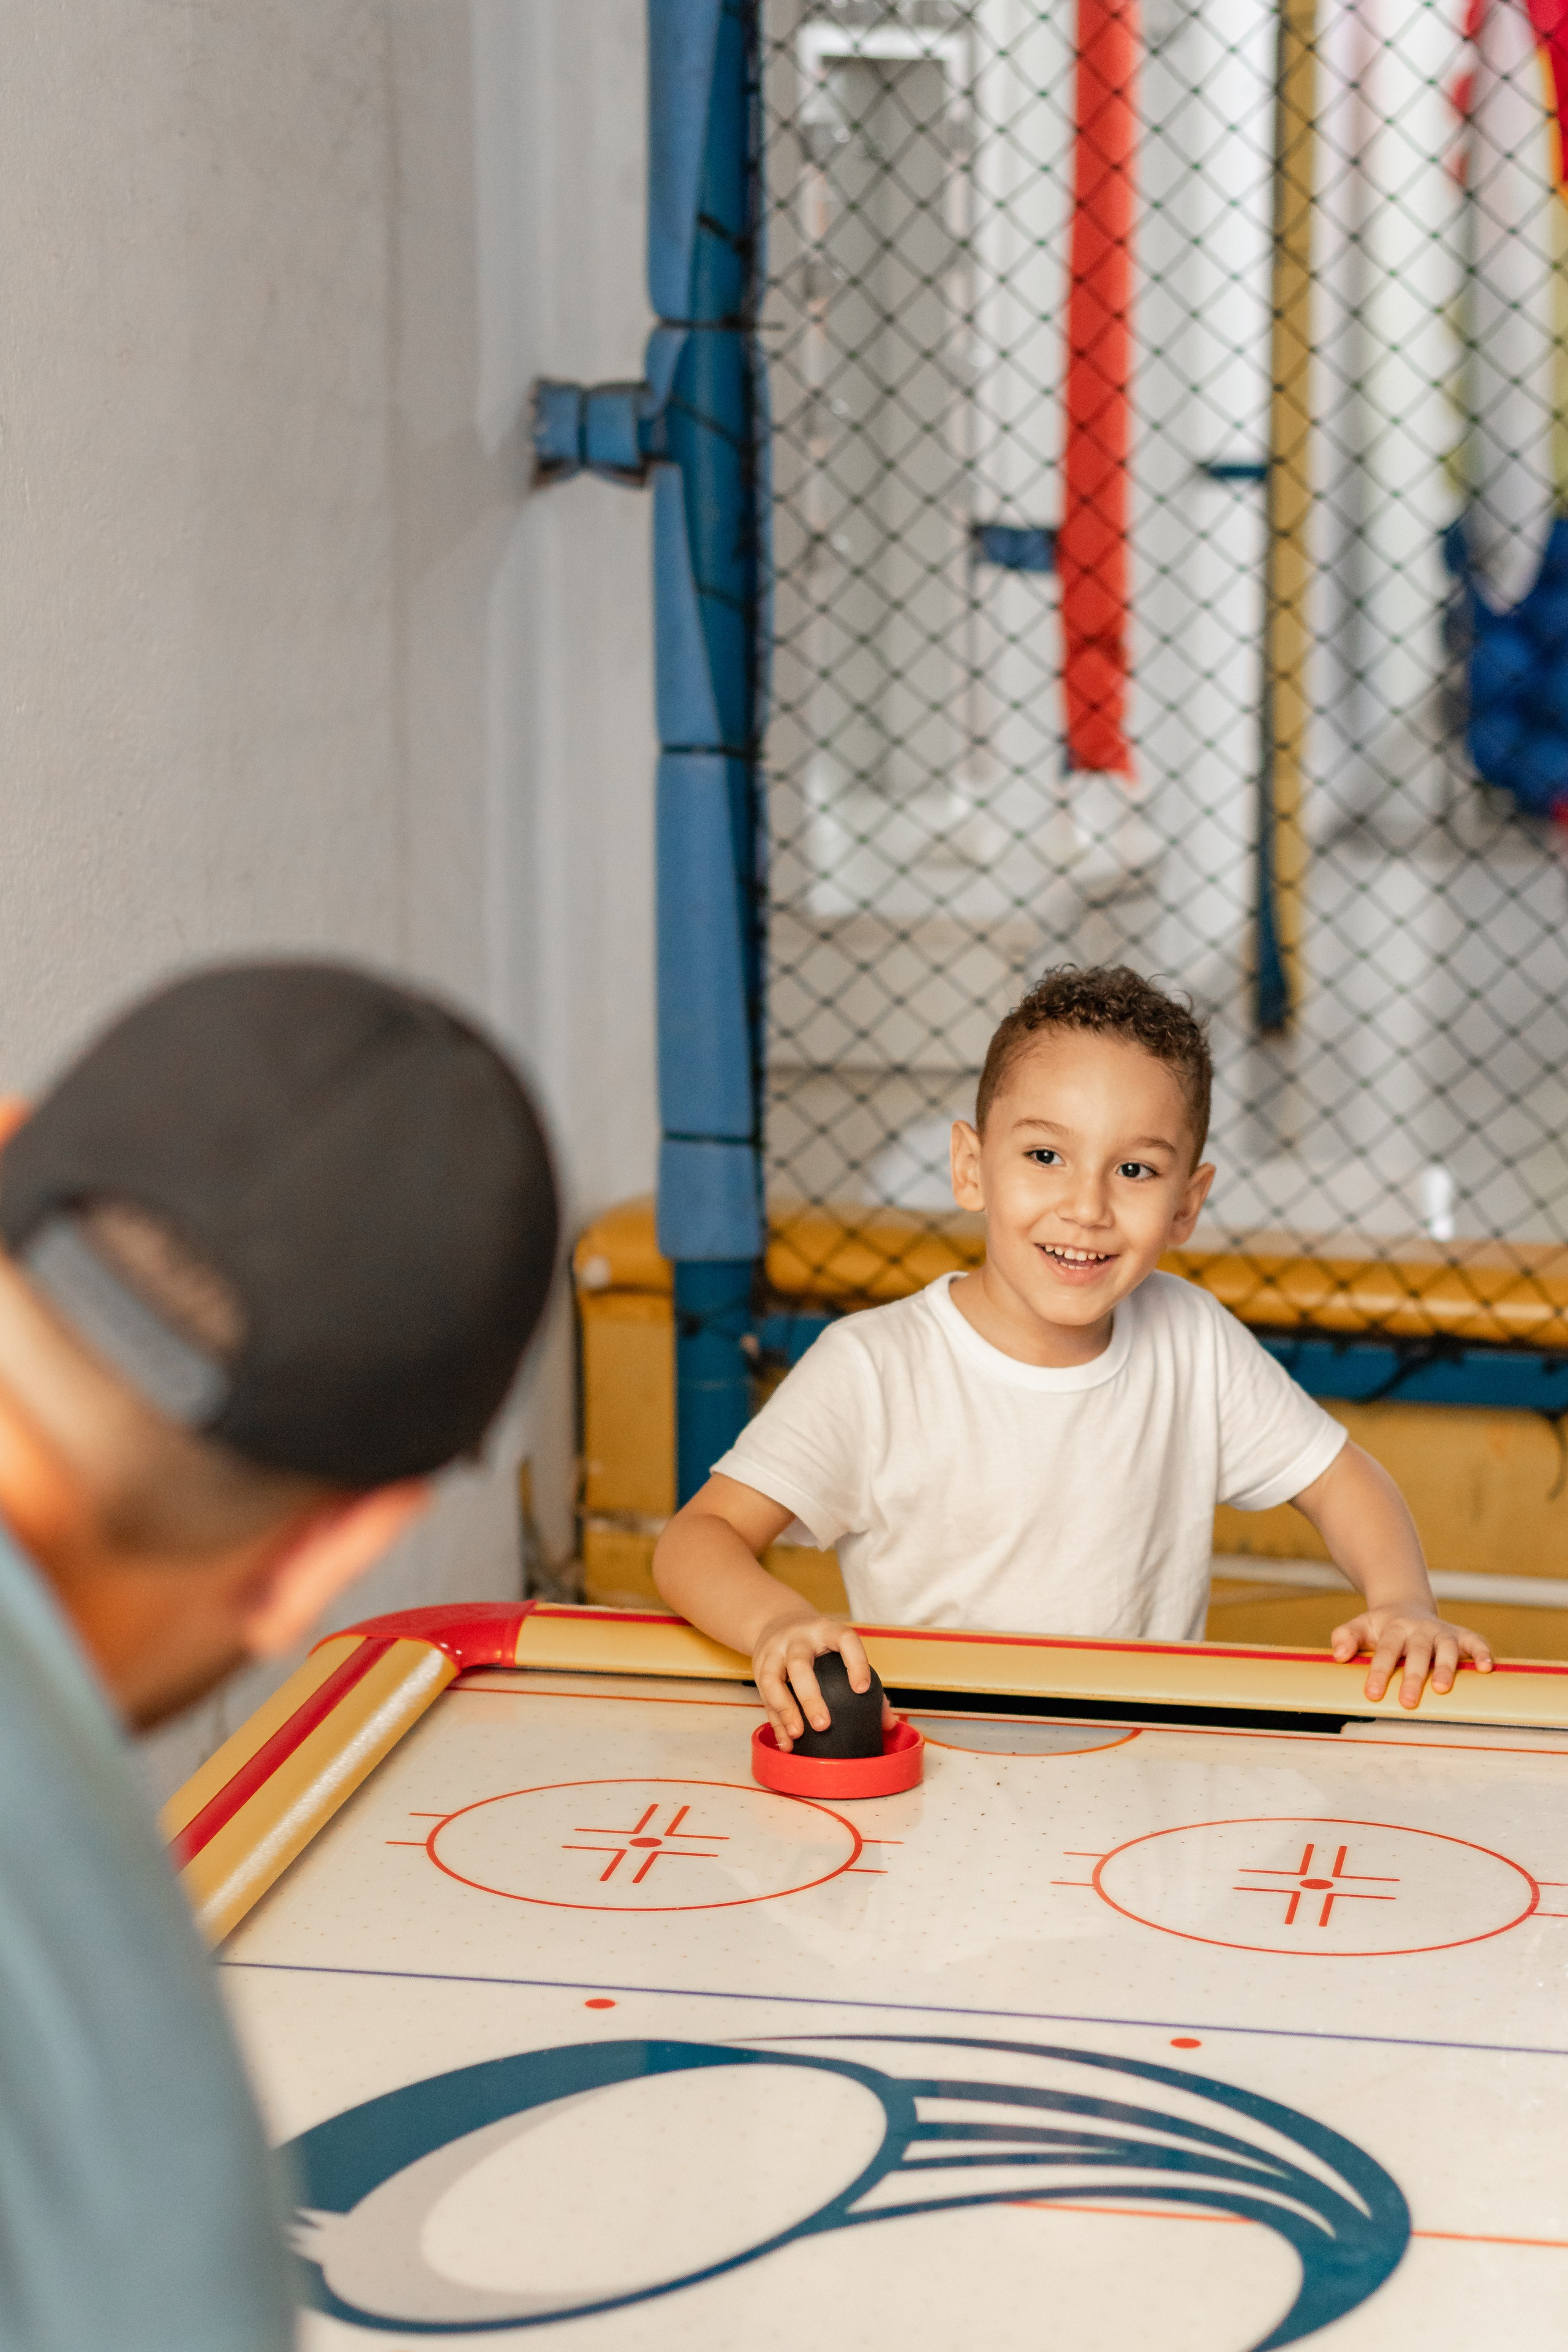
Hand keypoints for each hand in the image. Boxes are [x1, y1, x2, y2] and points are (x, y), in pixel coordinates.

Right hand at [752, 1612, 876, 1749]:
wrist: (775, 1620)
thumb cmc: (818, 1642)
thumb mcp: (839, 1648)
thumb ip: (866, 1680)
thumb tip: (888, 1723)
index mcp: (825, 1630)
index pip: (844, 1639)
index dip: (855, 1663)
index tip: (862, 1689)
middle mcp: (796, 1639)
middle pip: (799, 1664)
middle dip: (810, 1696)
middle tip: (824, 1724)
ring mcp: (774, 1653)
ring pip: (772, 1679)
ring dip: (785, 1710)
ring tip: (798, 1735)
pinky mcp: (758, 1668)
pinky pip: (763, 1697)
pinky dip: (775, 1722)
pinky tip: (786, 1743)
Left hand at [1330, 1604, 1493, 1706]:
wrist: (1404, 1606)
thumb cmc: (1380, 1628)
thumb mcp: (1359, 1627)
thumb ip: (1345, 1637)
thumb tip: (1338, 1654)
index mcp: (1393, 1629)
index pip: (1385, 1651)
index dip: (1379, 1672)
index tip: (1373, 1694)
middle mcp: (1419, 1629)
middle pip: (1416, 1652)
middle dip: (1412, 1677)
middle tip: (1407, 1701)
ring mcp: (1441, 1632)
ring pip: (1446, 1647)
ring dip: (1446, 1667)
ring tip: (1443, 1688)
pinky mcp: (1461, 1635)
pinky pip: (1475, 1641)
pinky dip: (1482, 1652)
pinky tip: (1487, 1668)